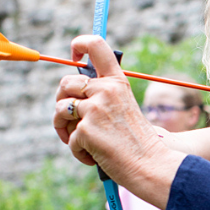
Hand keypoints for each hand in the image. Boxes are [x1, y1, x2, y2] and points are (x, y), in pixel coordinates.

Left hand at [54, 36, 185, 208]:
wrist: (150, 165)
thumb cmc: (138, 141)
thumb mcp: (124, 108)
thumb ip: (103, 95)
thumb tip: (72, 92)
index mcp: (118, 82)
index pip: (96, 45)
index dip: (79, 44)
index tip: (74, 56)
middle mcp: (105, 90)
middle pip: (65, 83)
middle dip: (61, 101)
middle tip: (70, 119)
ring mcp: (94, 110)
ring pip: (59, 110)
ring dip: (63, 128)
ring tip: (80, 141)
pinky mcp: (85, 130)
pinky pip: (69, 138)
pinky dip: (78, 151)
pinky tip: (94, 157)